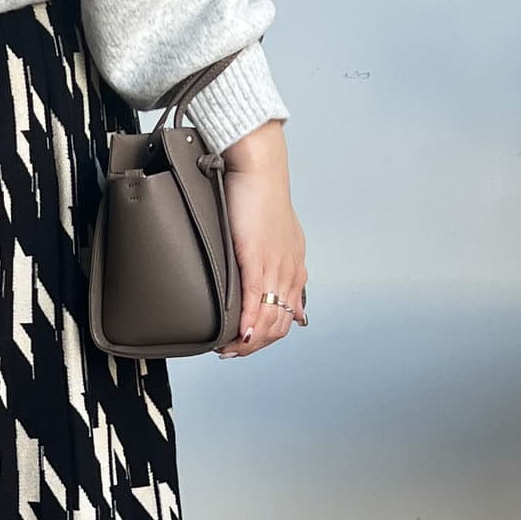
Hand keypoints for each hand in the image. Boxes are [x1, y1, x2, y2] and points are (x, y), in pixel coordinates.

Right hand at [216, 120, 306, 358]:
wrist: (257, 168)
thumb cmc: (258, 194)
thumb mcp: (274, 233)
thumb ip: (274, 260)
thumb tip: (265, 277)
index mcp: (294, 267)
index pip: (288, 317)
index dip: (267, 338)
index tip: (244, 343)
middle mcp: (290, 271)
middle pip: (279, 325)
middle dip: (255, 346)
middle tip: (230, 351)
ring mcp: (275, 267)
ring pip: (269, 319)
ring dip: (247, 340)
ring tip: (225, 346)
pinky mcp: (257, 258)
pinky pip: (255, 300)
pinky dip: (246, 322)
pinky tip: (236, 335)